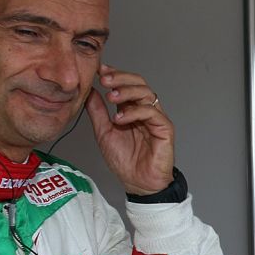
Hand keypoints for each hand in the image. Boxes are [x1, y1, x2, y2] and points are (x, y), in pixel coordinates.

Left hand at [86, 63, 174, 195]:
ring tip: (111, 97)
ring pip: (147, 94)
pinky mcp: (165, 129)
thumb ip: (98, 112)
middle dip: (121, 78)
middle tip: (104, 79)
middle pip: (140, 83)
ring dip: (127, 92)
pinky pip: (152, 112)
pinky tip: (120, 118)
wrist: (138, 183)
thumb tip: (89, 92)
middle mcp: (146, 111)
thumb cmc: (125, 162)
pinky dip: (135, 112)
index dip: (116, 74)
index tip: (99, 71)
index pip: (127, 84)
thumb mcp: (104, 132)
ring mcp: (157, 118)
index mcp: (133, 109)